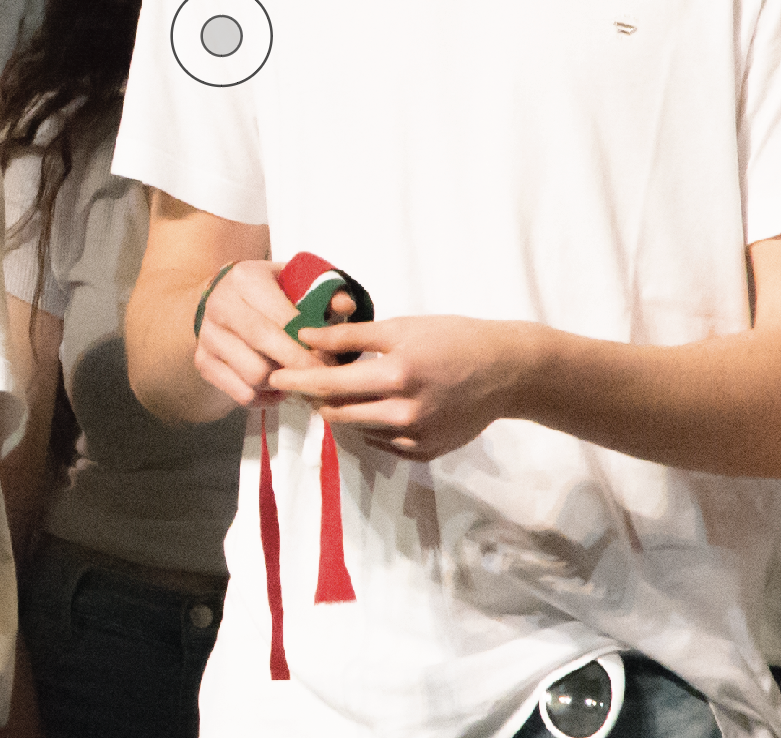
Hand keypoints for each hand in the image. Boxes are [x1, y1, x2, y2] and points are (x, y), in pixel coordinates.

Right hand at [195, 259, 327, 407]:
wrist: (220, 296)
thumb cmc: (268, 290)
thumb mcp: (295, 280)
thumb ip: (324, 291)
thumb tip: (346, 307)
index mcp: (246, 278)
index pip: (284, 317)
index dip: (311, 341)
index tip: (332, 357)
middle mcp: (221, 305)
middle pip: (265, 345)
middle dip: (299, 365)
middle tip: (322, 376)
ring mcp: (207, 335)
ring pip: (254, 375)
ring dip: (281, 382)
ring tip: (296, 377)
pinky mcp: (202, 362)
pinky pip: (241, 394)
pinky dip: (265, 398)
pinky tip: (276, 386)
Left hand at [268, 316, 541, 459]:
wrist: (506, 372)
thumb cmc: (453, 338)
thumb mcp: (402, 327)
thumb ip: (352, 336)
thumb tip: (306, 337)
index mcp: (397, 375)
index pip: (331, 383)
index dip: (298, 380)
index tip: (274, 375)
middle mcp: (403, 413)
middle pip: (339, 412)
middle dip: (314, 398)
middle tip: (299, 383)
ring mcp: (415, 438)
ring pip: (357, 429)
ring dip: (340, 412)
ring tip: (334, 392)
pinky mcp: (425, 452)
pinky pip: (382, 443)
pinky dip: (369, 426)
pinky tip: (371, 407)